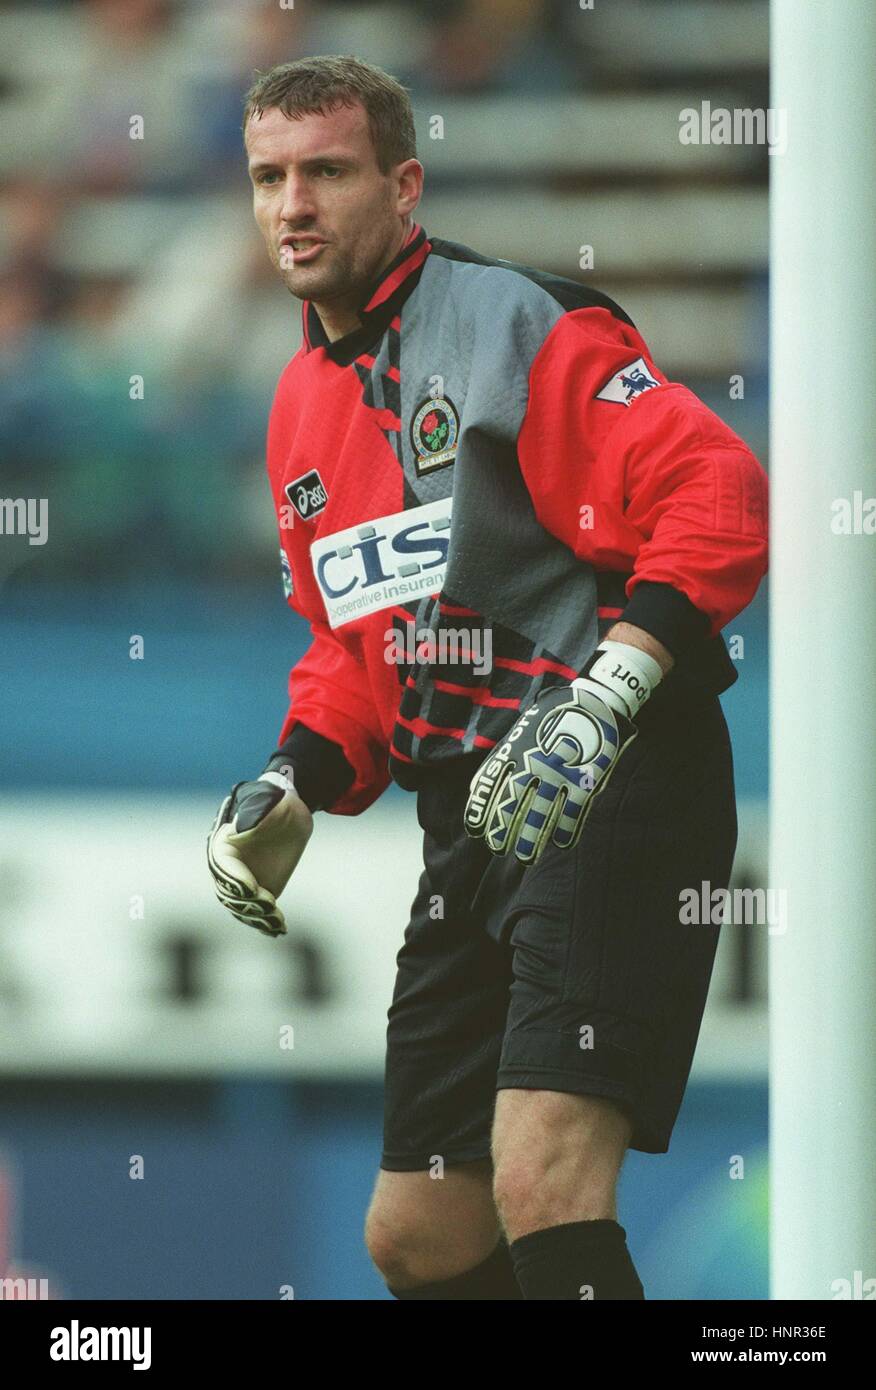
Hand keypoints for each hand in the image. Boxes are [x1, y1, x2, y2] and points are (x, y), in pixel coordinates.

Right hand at [207, 768, 312, 937]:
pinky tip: (279, 930)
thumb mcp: (268, 801)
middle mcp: (228, 868)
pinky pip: (257, 912)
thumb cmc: (274, 801)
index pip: (223, 868)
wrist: (289, 811)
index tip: (253, 889)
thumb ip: (254, 811)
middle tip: (270, 906)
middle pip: (229, 893)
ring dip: (257, 917)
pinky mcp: (259, 892)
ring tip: (276, 922)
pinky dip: (265, 923)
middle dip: (247, 903)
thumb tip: (241, 826)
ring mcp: (242, 882)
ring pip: (242, 908)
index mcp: (222, 845)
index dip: (235, 880)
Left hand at [463, 641, 662, 863]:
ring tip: (525, 857)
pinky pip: (573, 812)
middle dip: (503, 830)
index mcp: (513, 752)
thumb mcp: (518, 734)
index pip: (489, 787)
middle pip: (512, 805)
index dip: (481, 812)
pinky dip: (566, 830)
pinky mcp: (584, 779)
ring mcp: (559, 774)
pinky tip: (560, 843)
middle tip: (498, 849)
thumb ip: (498, 762)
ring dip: (531, 839)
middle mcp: (532, 765)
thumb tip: (477, 789)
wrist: (592, 701)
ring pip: (540, 814)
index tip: (477, 831)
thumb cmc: (550, 720)